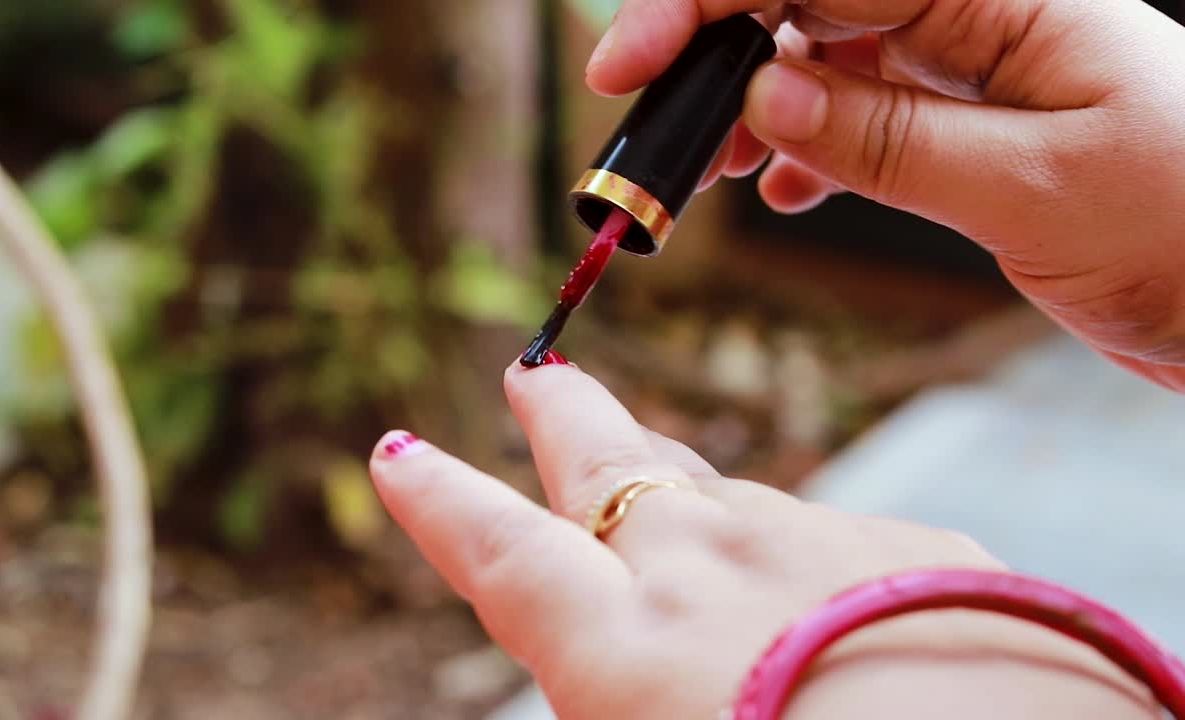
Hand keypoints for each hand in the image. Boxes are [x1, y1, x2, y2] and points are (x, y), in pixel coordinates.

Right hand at [370, 362, 1155, 718]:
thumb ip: (629, 692)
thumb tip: (629, 680)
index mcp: (629, 646)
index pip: (502, 554)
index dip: (440, 502)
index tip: (401, 451)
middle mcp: (706, 568)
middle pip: (609, 466)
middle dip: (561, 417)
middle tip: (533, 375)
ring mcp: (812, 543)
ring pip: (727, 506)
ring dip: (692, 506)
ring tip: (682, 520)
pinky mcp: (910, 549)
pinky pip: (842, 553)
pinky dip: (820, 574)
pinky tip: (851, 621)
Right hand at [588, 0, 1184, 391]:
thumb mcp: (1032, 190)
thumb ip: (889, 138)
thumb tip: (759, 93)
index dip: (707, 3)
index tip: (627, 64)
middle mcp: (979, 13)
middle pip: (802, 0)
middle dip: (710, 53)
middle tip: (652, 135)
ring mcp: (967, 64)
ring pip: (817, 55)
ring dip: (745, 107)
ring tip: (709, 177)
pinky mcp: (962, 120)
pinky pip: (853, 110)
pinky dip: (800, 147)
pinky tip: (782, 189)